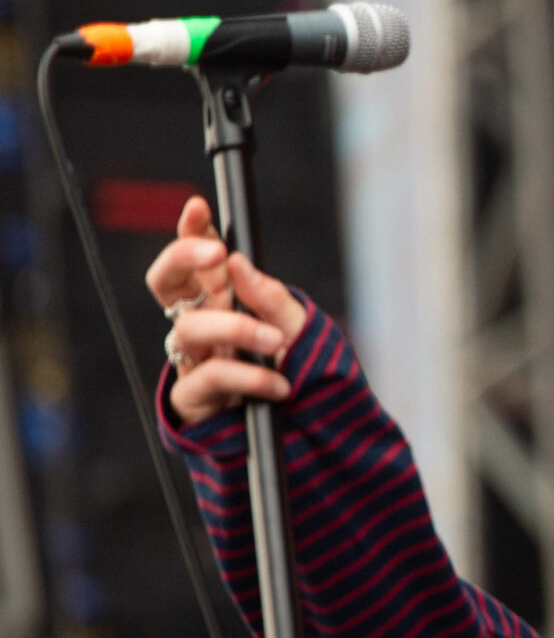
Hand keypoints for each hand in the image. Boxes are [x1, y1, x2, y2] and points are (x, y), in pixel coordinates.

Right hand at [145, 196, 308, 425]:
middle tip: (216, 254)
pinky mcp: (195, 398)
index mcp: (222, 299)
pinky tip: (279, 384)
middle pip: (166, 283)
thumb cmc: (292, 369)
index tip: (198, 206)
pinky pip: (210, 378)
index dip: (191, 231)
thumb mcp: (297, 327)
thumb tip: (240, 262)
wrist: (302, 431)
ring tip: (276, 341)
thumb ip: (272, 296)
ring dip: (235, 328)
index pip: (197, 260)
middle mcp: (202, 323)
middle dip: (182, 259)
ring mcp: (194, 359)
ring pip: (189, 330)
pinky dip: (248, 379)